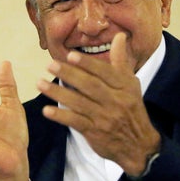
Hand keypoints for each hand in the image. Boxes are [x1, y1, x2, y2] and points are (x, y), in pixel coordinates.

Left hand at [36, 33, 160, 175]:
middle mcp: (115, 101)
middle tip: (50, 65)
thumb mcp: (131, 84)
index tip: (70, 56)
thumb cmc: (131, 108)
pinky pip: (76, 122)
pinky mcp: (95, 132)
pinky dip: (61, 116)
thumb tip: (119, 36)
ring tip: (40, 84)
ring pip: (79, 103)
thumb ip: (121, 60)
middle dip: (69, 75)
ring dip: (58, 93)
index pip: (105, 72)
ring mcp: (105, 117)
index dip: (87, 64)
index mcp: (124, 86)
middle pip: (90, 86)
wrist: (139, 144)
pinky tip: (47, 110)